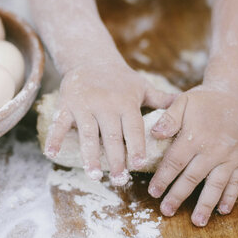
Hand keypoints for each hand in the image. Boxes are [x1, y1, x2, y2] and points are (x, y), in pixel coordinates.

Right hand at [44, 60, 174, 185]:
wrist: (91, 58)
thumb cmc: (121, 79)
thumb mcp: (142, 87)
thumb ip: (161, 100)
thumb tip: (186, 105)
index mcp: (126, 102)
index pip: (133, 128)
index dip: (136, 146)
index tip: (139, 164)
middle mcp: (106, 104)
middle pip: (112, 136)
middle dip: (115, 159)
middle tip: (119, 179)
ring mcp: (85, 105)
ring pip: (88, 133)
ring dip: (90, 155)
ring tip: (94, 175)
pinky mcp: (67, 104)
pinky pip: (60, 123)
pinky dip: (55, 138)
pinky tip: (52, 154)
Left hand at [147, 85, 237, 226]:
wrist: (236, 94)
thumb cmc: (205, 99)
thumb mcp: (184, 101)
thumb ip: (169, 118)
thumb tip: (154, 134)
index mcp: (195, 135)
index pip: (174, 162)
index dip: (163, 179)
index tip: (153, 192)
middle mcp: (213, 149)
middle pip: (192, 178)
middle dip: (177, 196)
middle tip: (166, 211)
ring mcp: (230, 156)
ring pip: (215, 185)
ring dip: (205, 204)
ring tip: (197, 220)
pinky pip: (236, 182)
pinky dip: (230, 197)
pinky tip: (223, 210)